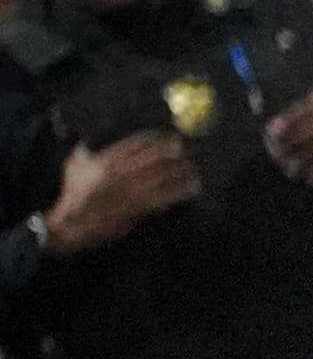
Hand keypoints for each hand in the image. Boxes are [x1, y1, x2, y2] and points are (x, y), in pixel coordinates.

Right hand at [43, 133, 198, 254]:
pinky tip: (193, 188)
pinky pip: (168, 196)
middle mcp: (124, 171)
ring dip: (183, 170)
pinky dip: (183, 191)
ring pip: (167, 175)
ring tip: (193, 168)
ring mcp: (134, 190)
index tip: (170, 135)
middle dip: (176, 150)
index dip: (158, 137)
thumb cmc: (73, 195)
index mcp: (109, 159)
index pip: (140, 141)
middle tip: (188, 148)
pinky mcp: (141, 207)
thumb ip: (84, 150)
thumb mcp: (74, 166)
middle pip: (158, 155)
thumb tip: (89, 137)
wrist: (73, 224)